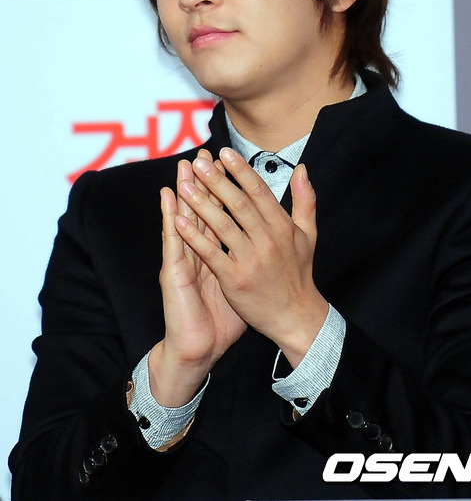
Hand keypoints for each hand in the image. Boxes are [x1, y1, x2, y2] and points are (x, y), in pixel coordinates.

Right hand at [148, 149, 246, 406]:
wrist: (201, 347)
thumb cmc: (224, 317)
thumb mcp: (244, 283)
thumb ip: (254, 258)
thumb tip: (269, 240)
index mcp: (218, 250)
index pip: (223, 212)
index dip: (227, 187)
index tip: (231, 161)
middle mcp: (200, 250)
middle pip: (203, 209)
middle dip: (206, 181)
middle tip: (206, 153)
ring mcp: (184, 259)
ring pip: (185, 218)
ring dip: (185, 190)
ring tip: (185, 164)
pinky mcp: (173, 272)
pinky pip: (173, 242)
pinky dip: (171, 219)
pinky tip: (169, 198)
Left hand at [175, 147, 328, 366]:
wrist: (295, 315)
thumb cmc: (298, 272)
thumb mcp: (308, 234)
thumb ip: (305, 200)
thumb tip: (302, 169)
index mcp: (282, 226)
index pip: (258, 191)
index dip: (241, 170)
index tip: (224, 152)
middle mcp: (267, 240)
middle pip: (238, 204)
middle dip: (217, 181)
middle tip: (199, 162)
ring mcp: (250, 260)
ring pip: (222, 225)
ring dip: (201, 204)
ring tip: (184, 185)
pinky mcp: (235, 279)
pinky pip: (211, 253)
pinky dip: (194, 237)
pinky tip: (179, 221)